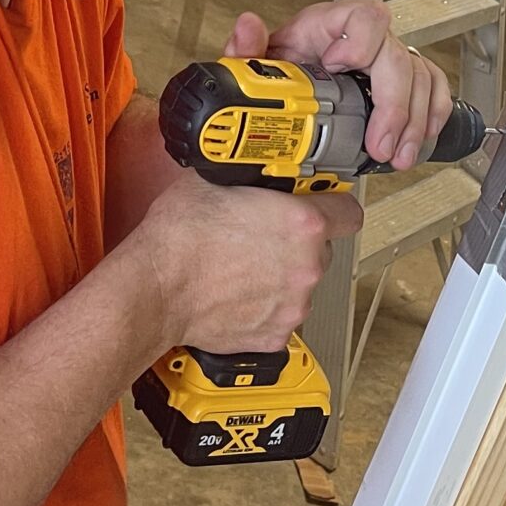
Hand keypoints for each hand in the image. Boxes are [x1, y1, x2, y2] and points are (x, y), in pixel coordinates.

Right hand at [135, 171, 360, 351]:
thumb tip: (256, 170)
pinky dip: (264, 307)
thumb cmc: (180, 235)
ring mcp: (293, 305)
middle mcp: (306, 267)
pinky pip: (280, 316)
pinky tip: (236, 295)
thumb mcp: (217, 179)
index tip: (323, 205)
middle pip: (322, 250)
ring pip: (300, 284)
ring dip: (282, 276)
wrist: (155, 289)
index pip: (349, 212)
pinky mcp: (275, 335)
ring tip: (243, 268)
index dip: (335, 205)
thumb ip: (253, 177)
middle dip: (299, 243)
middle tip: (264, 237)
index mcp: (302, 224)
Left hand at [228, 3, 452, 172]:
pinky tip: (421, 138)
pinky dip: (431, 112)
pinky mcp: (401, 79)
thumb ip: (245, 50)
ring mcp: (384, 58)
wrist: (283, 98)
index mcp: (328, 26)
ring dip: (413, 120)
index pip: (363, 16)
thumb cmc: (276, 75)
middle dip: (393, 104)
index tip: (344, 69)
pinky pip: (431, 85)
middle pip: (396, 56)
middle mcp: (362, 38)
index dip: (361, 41)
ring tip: (397, 155)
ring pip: (418, 76)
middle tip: (380, 144)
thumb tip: (247, 27)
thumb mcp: (256, 65)